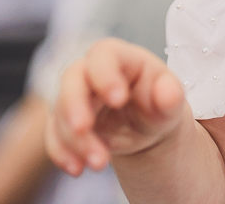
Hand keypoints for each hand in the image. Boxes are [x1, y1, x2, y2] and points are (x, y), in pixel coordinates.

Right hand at [44, 38, 188, 175]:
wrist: (147, 129)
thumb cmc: (159, 104)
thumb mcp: (170, 101)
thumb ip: (171, 95)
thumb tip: (169, 93)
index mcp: (121, 58)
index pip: (104, 55)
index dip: (105, 75)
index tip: (117, 100)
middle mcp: (92, 72)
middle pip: (72, 78)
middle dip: (74, 105)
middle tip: (83, 129)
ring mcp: (76, 96)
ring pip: (61, 110)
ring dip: (74, 139)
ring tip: (99, 163)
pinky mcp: (67, 120)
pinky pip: (53, 134)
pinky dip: (61, 152)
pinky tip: (77, 169)